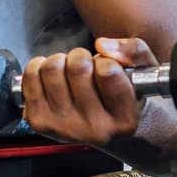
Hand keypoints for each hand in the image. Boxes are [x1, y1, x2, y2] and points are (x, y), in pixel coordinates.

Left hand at [21, 36, 157, 145]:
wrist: (110, 132)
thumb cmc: (127, 98)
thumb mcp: (146, 73)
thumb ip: (134, 52)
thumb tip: (102, 45)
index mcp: (124, 119)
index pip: (107, 71)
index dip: (106, 60)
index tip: (107, 68)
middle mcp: (93, 130)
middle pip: (77, 67)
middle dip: (81, 57)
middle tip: (86, 68)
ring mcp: (63, 129)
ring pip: (51, 69)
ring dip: (60, 61)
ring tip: (70, 72)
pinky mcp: (40, 123)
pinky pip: (30, 78)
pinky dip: (39, 67)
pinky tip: (53, 77)